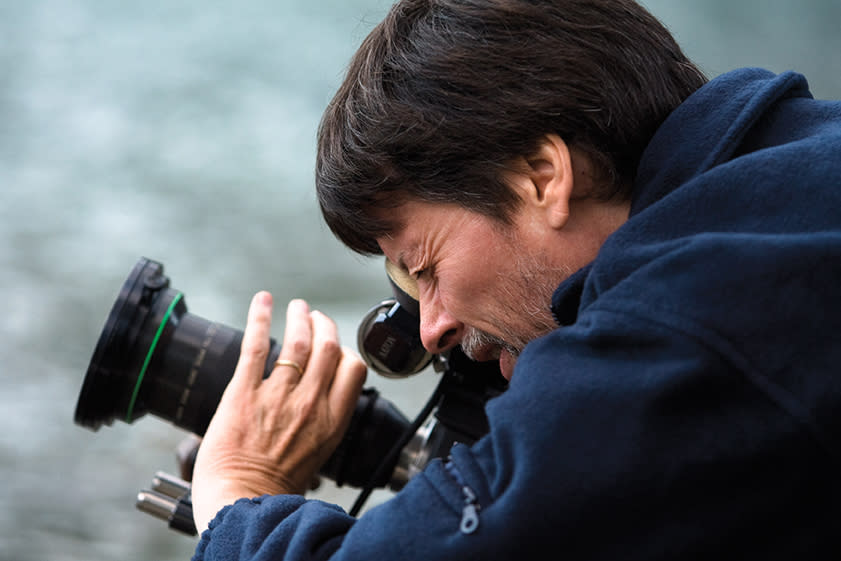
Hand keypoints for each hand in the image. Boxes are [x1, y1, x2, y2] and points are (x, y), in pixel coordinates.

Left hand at [191, 292, 366, 530]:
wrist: (243, 501)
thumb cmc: (276, 486)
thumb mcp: (318, 455)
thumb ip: (322, 423)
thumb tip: (322, 404)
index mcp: (331, 420)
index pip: (353, 368)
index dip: (346, 350)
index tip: (336, 345)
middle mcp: (309, 403)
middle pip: (328, 346)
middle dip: (323, 324)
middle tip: (315, 317)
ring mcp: (277, 395)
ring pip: (297, 341)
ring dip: (298, 317)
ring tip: (297, 307)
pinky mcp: (243, 392)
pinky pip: (256, 346)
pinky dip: (260, 317)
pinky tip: (263, 301)